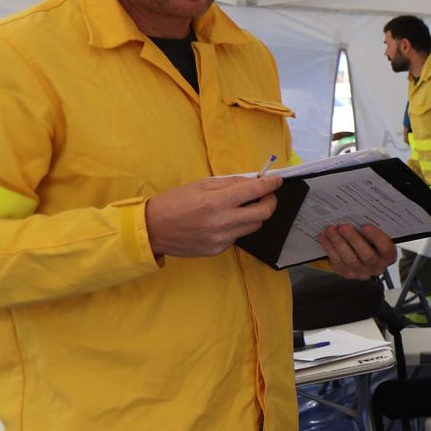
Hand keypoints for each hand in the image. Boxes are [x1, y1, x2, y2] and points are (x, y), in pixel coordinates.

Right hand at [145, 175, 281, 257]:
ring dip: (254, 215)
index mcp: (217, 202)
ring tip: (242, 207)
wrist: (152, 230)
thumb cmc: (174, 202)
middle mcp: (222, 222)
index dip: (271, 184)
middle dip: (270, 201)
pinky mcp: (218, 249)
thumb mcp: (201, 184)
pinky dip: (237, 226)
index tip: (277, 181)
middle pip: (264, 213)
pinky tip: (223, 221)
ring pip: (253, 226)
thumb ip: (229, 183)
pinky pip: (238, 236)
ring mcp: (221, 239)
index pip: (255, 191)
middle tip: (266, 195)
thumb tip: (253, 181)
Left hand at [318, 223, 396, 279]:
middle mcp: (377, 267)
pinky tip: (324, 237)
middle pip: (367, 255)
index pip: (386, 248)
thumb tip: (359, 216)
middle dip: (353, 239)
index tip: (366, 226)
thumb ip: (372, 229)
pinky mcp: (347, 273)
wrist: (361, 253)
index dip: (377, 238)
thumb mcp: (376, 234)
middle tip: (343, 227)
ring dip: (338, 243)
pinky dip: (329, 248)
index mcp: (388, 256)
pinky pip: (337, 262)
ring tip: (331, 230)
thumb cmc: (371, 240)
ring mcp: (362, 272)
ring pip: (350, 259)